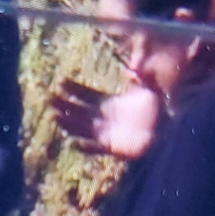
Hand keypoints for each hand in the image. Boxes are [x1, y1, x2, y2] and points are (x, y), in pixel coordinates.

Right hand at [51, 79, 165, 160]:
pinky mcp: (112, 148)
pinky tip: (74, 144)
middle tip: (50, 100)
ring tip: (56, 118)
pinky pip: (95, 148)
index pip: (87, 94)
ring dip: (69, 124)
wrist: (164, 130)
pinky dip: (85, 147)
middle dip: (65, 105)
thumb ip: (143, 79)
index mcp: (110, 102)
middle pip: (79, 111)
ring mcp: (106, 133)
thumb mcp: (150, 90)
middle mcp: (104, 117)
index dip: (74, 89)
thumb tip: (136, 67)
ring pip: (82, 128)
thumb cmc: (157, 109)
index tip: (61, 82)